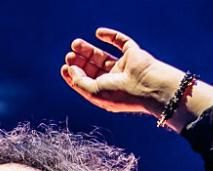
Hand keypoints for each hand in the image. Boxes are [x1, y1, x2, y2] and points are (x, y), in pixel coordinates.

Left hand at [60, 28, 183, 117]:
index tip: (65, 67)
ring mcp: (124, 67)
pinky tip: (98, 33)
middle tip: (70, 54)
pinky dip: (109, 36)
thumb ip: (80, 81)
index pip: (87, 83)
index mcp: (106, 94)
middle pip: (93, 69)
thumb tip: (70, 68)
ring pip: (103, 56)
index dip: (75, 75)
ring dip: (89, 49)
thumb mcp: (94, 92)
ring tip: (76, 43)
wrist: (147, 86)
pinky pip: (121, 42)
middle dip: (80, 61)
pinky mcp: (133, 54)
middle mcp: (115, 81)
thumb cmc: (121, 94)